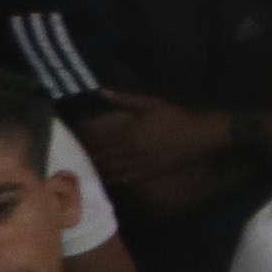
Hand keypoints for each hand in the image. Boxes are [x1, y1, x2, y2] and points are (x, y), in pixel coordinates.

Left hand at [70, 88, 242, 198]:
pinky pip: (124, 178)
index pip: (99, 139)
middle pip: (102, 156)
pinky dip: (111, 179)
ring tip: (83, 169)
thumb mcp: (150, 103)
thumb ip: (124, 98)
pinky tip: (103, 180)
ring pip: (110, 169)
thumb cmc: (175, 116)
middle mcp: (129, 151)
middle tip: (72, 158)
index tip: (72, 142)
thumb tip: (100, 91)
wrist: (198, 135)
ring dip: (96, 169)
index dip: (85, 142)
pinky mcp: (147, 173)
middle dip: (87, 157)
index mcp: (128, 132)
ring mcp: (138, 164)